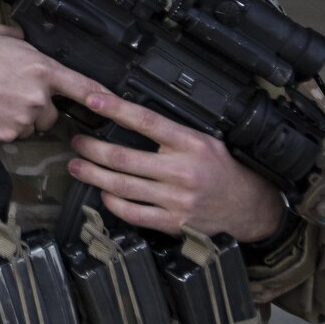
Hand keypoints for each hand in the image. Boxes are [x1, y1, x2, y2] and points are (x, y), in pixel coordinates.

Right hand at [0, 25, 105, 146]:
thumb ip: (24, 41)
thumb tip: (31, 44)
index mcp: (39, 68)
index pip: (82, 86)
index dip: (103, 97)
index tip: (118, 105)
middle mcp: (35, 95)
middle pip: (52, 112)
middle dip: (36, 107)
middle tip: (8, 94)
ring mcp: (21, 119)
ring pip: (31, 126)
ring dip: (19, 119)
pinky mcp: (4, 137)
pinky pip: (12, 137)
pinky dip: (1, 128)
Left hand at [66, 91, 284, 241]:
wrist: (247, 206)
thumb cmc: (221, 169)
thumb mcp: (204, 140)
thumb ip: (171, 133)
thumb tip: (130, 118)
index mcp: (190, 143)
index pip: (147, 121)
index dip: (116, 109)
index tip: (93, 101)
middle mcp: (181, 170)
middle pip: (124, 158)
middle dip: (93, 148)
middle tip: (77, 142)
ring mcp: (176, 199)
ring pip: (122, 186)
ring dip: (93, 175)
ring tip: (77, 166)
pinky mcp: (173, 222)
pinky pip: (133, 213)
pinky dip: (112, 203)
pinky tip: (103, 194)